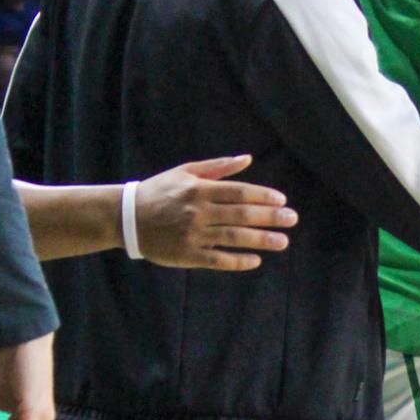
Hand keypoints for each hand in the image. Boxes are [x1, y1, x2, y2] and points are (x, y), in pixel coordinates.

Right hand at [135, 155, 297, 269]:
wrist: (127, 217)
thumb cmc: (160, 191)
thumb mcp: (186, 172)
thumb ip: (218, 167)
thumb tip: (247, 159)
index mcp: (199, 189)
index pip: (238, 193)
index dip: (262, 196)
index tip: (282, 200)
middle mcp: (198, 211)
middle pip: (240, 215)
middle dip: (270, 217)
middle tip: (292, 220)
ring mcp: (193, 234)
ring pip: (233, 238)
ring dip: (261, 240)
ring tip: (283, 242)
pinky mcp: (187, 254)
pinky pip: (217, 259)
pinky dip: (237, 261)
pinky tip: (256, 260)